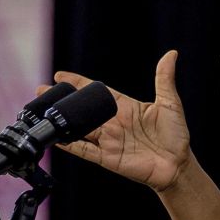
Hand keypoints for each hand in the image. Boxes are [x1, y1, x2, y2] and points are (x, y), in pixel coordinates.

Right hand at [39, 51, 191, 191]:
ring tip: (42, 111)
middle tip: (41, 90)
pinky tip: (56, 138)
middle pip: (82, 109)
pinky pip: (84, 150)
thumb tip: (172, 54)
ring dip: (61, 121)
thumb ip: (164, 79)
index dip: (80, 82)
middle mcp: (113, 122)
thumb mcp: (170, 103)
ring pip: (79, 128)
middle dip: (62, 100)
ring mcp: (109, 140)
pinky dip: (69, 145)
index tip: (60, 74)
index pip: (98, 91)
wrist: (178, 165)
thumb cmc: (176, 134)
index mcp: (125, 107)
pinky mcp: (107, 157)